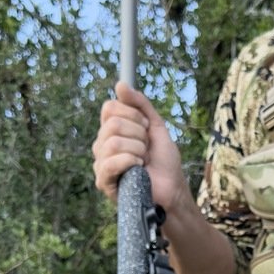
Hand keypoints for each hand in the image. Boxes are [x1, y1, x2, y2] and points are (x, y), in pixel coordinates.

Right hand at [93, 82, 187, 212]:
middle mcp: (102, 145)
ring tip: (144, 160)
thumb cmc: (165, 162)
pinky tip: (138, 168)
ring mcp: (101, 163)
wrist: (173, 189)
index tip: (146, 127)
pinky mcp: (103, 182)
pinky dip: (129, 161)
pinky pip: (109, 163)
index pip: (109, 108)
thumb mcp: (156, 126)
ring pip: (112, 142)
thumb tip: (120, 84)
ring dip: (137, 149)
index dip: (132, 114)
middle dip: (138, 134)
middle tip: (146, 148)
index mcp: (111, 131)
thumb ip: (140, 104)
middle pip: (112, 124)